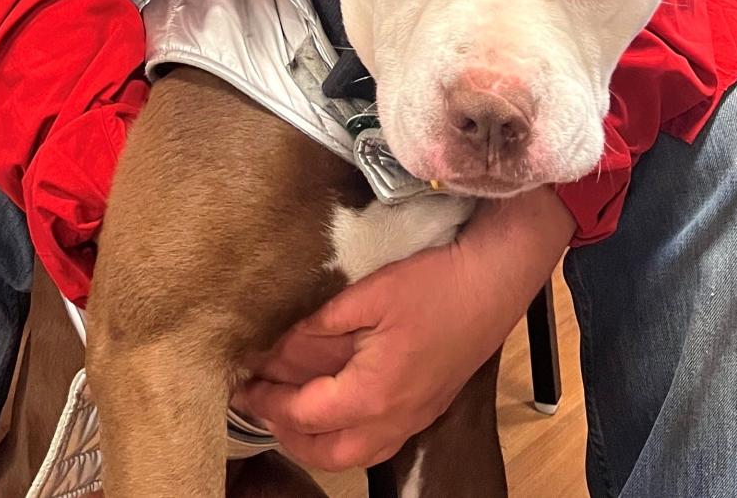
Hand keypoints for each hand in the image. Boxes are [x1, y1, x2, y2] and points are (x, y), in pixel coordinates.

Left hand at [234, 186, 574, 471]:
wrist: (492, 282)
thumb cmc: (434, 284)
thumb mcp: (368, 296)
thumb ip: (320, 326)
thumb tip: (278, 346)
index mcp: (374, 393)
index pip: (304, 413)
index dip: (268, 400)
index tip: (244, 383)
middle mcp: (394, 418)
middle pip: (326, 451)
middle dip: (286, 433)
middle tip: (260, 402)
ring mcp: (413, 417)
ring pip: (353, 454)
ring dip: (315, 442)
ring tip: (289, 410)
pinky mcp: (426, 408)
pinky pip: (377, 443)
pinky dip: (346, 438)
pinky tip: (334, 410)